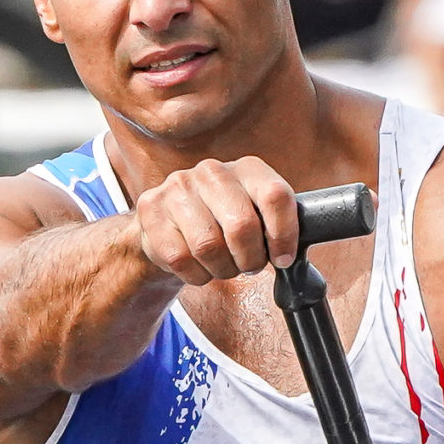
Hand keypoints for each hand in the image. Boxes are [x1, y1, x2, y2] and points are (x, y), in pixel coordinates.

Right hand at [131, 157, 300, 286]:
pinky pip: (181, 259)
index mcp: (246, 169)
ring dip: (221, 269)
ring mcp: (177, 188)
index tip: (283, 258)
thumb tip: (292, 256)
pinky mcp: (151, 211)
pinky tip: (197, 265)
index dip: (284, 234)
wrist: (167, 225)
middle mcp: (212, 171)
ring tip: (221, 264)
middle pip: (242, 227)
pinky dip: (195, 274)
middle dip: (250, 259)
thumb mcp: (255, 215)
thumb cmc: (222, 224)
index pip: (275, 196)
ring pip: (209, 247)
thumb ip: (276, 226)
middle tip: (248, 265)